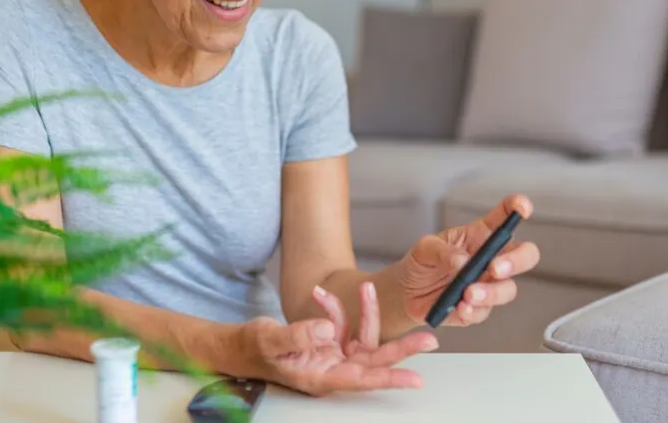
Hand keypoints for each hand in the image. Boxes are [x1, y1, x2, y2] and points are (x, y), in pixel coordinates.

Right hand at [237, 281, 437, 395]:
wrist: (239, 346)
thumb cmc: (251, 349)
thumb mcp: (270, 340)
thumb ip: (299, 336)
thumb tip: (328, 331)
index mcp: (319, 377)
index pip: (361, 380)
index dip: (390, 378)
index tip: (416, 378)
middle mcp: (331, 368)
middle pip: (374, 361)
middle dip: (401, 347)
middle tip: (429, 338)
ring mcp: (331, 355)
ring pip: (362, 336)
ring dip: (365, 312)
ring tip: (365, 288)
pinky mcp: (327, 342)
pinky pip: (343, 324)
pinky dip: (335, 307)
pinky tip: (320, 294)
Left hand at [396, 194, 538, 326]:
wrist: (406, 292)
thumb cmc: (421, 262)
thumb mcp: (425, 248)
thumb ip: (443, 252)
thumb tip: (463, 262)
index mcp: (481, 235)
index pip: (506, 217)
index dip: (518, 208)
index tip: (521, 208)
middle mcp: (491, 259)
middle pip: (525, 255)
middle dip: (517, 261)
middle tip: (495, 268)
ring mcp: (487, 284)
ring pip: (508, 289)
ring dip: (491, 292)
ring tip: (467, 294)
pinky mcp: (477, 308)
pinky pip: (484, 312)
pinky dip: (473, 311)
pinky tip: (461, 308)